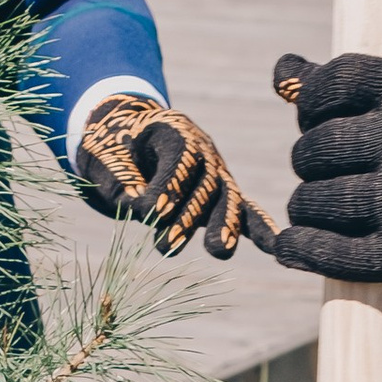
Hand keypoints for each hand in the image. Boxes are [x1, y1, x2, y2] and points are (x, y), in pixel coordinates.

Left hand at [75, 95, 276, 258]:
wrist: (129, 140)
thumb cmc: (113, 149)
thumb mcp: (105, 158)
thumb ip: (119, 181)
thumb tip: (137, 208)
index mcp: (173, 130)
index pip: (180, 157)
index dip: (169, 184)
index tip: (151, 210)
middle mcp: (203, 150)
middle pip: (205, 182)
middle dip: (188, 216)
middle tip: (166, 246)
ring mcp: (218, 172)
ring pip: (226, 198)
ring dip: (223, 226)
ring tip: (219, 251)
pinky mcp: (223, 195)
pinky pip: (245, 211)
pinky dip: (260, 228)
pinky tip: (276, 246)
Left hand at [269, 50, 381, 280]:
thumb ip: (352, 83)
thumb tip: (281, 69)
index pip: (327, 87)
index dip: (313, 104)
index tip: (324, 116)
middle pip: (315, 149)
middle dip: (312, 158)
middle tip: (332, 167)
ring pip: (314, 199)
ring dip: (308, 204)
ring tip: (328, 203)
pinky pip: (331, 252)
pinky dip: (302, 249)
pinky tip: (294, 246)